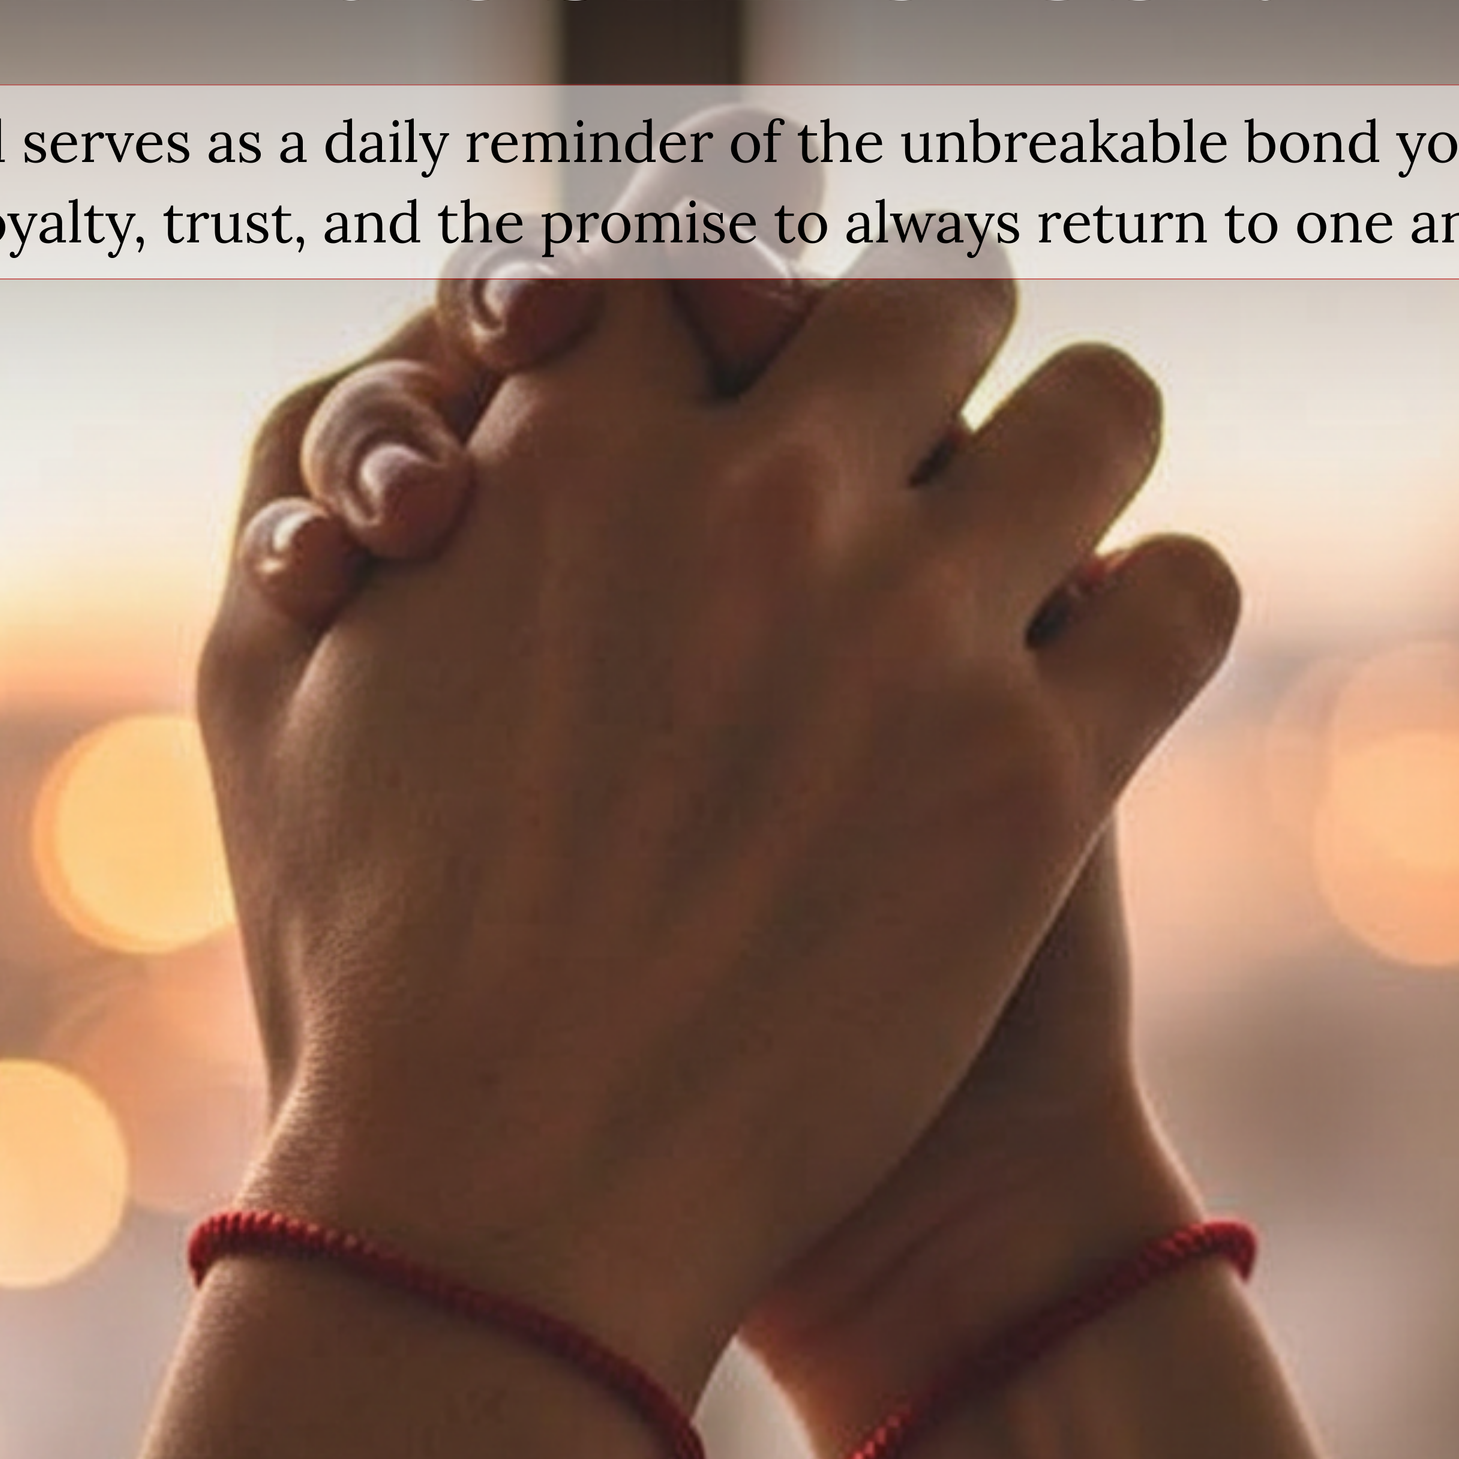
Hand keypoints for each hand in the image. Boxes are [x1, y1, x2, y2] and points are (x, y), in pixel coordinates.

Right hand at [197, 273, 1233, 1401]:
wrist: (502, 1214)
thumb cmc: (356, 962)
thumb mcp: (272, 693)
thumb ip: (334, 496)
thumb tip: (449, 402)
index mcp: (568, 451)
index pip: (696, 244)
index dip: (734, 268)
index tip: (764, 319)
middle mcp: (758, 504)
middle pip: (936, 282)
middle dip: (936, 315)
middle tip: (937, 381)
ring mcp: (916, 636)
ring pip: (1102, 402)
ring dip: (1079, 434)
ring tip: (1053, 499)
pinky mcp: (1036, 786)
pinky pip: (1186, 596)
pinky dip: (1158, 611)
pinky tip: (1109, 656)